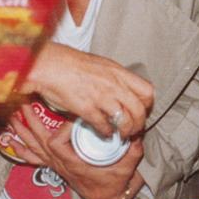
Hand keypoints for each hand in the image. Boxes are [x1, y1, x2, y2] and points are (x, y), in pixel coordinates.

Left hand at [8, 111, 145, 198]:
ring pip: (33, 147)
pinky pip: (32, 158)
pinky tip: (10, 140)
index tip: (71, 115)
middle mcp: (59, 163)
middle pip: (37, 141)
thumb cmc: (115, 181)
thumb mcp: (127, 167)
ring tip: (12, 113)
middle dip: (30, 121)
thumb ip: (132, 150)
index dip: (61, 128)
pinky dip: (21, 149)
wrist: (107, 196)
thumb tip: (136, 134)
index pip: (57, 143)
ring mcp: (54, 165)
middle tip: (25, 102)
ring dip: (22, 131)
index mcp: (73, 164)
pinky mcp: (54, 165)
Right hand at [22, 44, 153, 136]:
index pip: (147, 91)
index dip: (147, 105)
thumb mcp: (100, 65)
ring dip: (125, 131)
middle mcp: (114, 85)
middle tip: (134, 129)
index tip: (142, 111)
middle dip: (139, 124)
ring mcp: (102, 97)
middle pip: (140, 110)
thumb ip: (114, 78)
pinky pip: (104, 126)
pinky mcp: (87, 108)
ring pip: (126, 121)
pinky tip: (104, 133)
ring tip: (121, 135)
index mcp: (119, 73)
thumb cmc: (71, 63)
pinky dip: (106, 132)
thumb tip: (122, 88)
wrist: (50, 65)